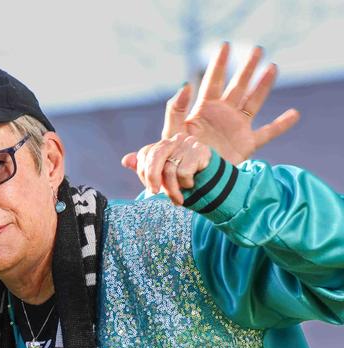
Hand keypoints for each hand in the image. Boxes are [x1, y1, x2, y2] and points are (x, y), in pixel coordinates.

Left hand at [124, 42, 298, 169]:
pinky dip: (281, 125)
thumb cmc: (176, 160)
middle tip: (257, 49)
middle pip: (237, 86)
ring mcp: (236, 128)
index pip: (212, 82)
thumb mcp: (171, 134)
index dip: (218, 64)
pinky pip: (268, 133)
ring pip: (254, 101)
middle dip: (246, 68)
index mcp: (203, 111)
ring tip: (273, 67)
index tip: (224, 46)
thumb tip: (184, 85)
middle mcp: (222, 115)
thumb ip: (175, 110)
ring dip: (263, 85)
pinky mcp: (246, 144)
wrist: (188, 182)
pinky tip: (294, 114)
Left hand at [124, 133, 212, 205]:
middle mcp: (174, 140)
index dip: (144, 173)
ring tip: (178, 199)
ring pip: (168, 168)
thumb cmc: (184, 182)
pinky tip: (191, 185)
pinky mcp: (201, 151)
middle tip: (154, 193)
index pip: (144, 154)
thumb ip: (144, 169)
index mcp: (163, 145)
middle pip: (154, 156)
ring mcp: (188, 144)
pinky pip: (183, 172)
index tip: (151, 188)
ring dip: (171, 189)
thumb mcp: (162, 178)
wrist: (214, 186)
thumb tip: (126, 160)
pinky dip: (185, 184)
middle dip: (151, 178)